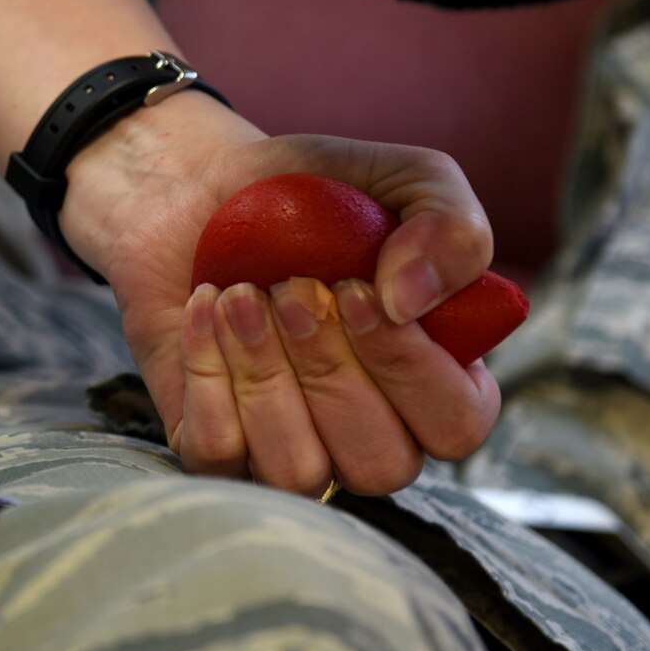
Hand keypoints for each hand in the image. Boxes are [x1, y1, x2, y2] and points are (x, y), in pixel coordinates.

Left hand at [61, 92, 500, 494]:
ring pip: (299, 470)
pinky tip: (204, 307)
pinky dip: (207, 374)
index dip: (412, 368)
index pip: (456, 425)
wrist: (193, 184)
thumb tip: (413, 301)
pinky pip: (217, 453)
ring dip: (266, 375)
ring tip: (240, 294)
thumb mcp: (405, 179)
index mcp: (433, 379)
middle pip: (380, 463)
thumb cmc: (309, 194)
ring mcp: (288, 446)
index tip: (356, 290)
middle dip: (330, 368)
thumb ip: (452, 228)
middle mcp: (368, 429)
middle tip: (291, 287)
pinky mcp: (212, 444)